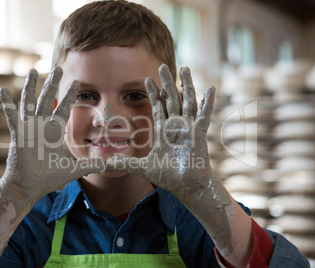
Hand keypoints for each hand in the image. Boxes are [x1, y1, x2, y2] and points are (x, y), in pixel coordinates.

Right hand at [0, 68, 102, 223]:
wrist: (29, 186)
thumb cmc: (48, 177)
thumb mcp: (72, 169)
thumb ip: (91, 166)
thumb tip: (109, 165)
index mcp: (54, 132)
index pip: (63, 109)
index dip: (69, 96)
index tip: (77, 83)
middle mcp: (41, 126)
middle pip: (47, 100)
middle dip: (52, 85)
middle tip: (58, 69)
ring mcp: (28, 129)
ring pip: (30, 103)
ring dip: (31, 87)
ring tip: (32, 71)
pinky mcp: (17, 135)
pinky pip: (11, 117)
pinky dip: (7, 104)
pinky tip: (3, 90)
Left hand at [107, 64, 241, 256]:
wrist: (184, 186)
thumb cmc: (167, 176)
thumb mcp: (142, 167)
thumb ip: (125, 162)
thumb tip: (105, 164)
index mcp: (163, 131)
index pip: (158, 107)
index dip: (153, 93)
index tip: (147, 78)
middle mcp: (176, 126)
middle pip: (171, 99)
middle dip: (167, 82)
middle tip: (162, 66)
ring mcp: (188, 128)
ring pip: (187, 101)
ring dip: (186, 85)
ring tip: (184, 68)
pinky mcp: (199, 134)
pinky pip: (204, 116)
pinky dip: (207, 103)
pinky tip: (210, 89)